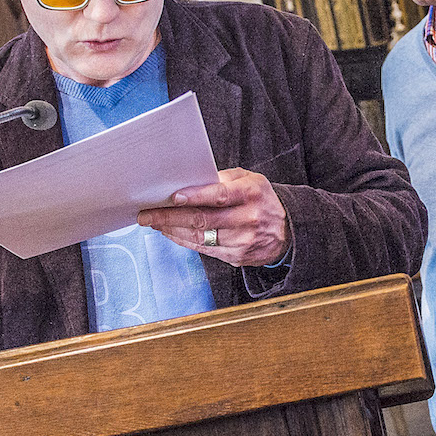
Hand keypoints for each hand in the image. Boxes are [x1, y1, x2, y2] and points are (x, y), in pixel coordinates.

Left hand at [137, 169, 289, 267]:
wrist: (288, 230)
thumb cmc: (262, 200)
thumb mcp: (250, 180)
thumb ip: (223, 179)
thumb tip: (190, 182)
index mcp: (251, 194)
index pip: (219, 196)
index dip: (194, 197)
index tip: (171, 197)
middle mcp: (248, 218)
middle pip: (203, 220)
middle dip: (170, 217)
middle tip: (147, 214)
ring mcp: (242, 241)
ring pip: (200, 237)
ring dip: (172, 231)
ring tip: (154, 223)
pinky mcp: (237, 257)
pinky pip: (204, 250)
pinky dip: (184, 241)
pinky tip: (171, 233)